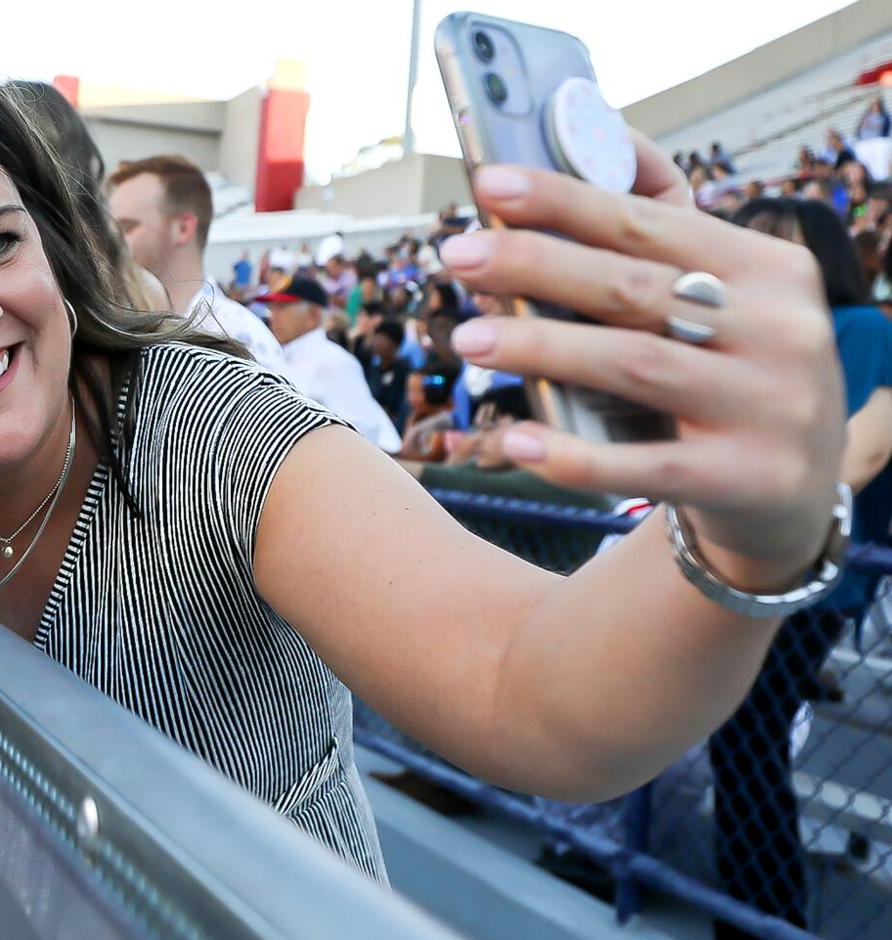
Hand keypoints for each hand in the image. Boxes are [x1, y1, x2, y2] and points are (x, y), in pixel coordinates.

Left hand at [437, 133, 844, 589]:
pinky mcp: (746, 477)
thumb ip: (664, 227)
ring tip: (466, 339)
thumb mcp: (726, 296)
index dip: (564, 201)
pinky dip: (574, 454)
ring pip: (633, 366)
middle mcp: (780, 330)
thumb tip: (596, 135)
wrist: (794, 491)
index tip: (488, 185)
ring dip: (540, 348)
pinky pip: (645, 466)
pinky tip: (516, 439)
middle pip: (633, 289)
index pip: (649, 223)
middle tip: (458, 257)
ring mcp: (769, 406)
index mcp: (769, 268)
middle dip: (535, 267)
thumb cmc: (733, 372)